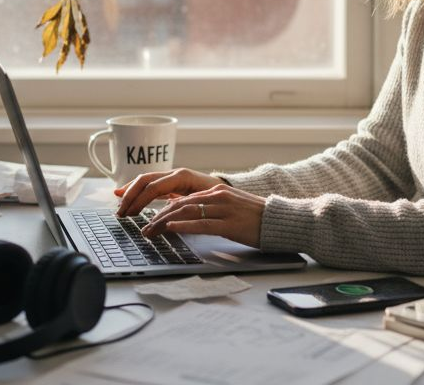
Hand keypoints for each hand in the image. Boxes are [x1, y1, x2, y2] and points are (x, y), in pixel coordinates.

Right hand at [114, 168, 225, 216]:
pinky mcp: (171, 185)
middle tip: (120, 212)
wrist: (230, 190)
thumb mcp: (206, 202)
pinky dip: (137, 191)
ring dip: (130, 192)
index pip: (153, 186)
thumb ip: (188, 206)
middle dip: (130, 195)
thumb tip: (170, 215)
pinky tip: (127, 197)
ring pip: (145, 181)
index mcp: (182, 177)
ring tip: (120, 206)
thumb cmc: (221, 197)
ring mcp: (172, 178)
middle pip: (145, 180)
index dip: (139, 200)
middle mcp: (174, 174)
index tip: (129, 214)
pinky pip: (150, 186)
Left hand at [139, 185, 265, 247]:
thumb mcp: (231, 207)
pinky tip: (170, 229)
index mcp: (217, 191)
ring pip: (186, 212)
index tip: (148, 219)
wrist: (280, 220)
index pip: (182, 198)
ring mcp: (223, 209)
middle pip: (179, 204)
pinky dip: (183, 225)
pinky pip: (201, 224)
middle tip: (143, 228)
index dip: (161, 209)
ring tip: (150, 232)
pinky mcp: (229, 223)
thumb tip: (189, 217)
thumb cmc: (256, 218)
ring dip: (164, 222)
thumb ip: (211, 209)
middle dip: (157, 217)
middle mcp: (217, 196)